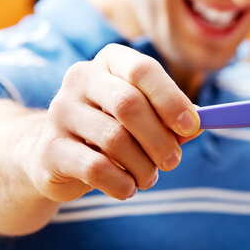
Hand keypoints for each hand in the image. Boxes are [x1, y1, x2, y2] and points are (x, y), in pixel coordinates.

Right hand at [24, 44, 201, 201]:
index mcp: (111, 61)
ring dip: (143, 166)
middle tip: (173, 161)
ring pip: (114, 139)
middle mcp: (81, 78)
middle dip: (159, 139)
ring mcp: (60, 112)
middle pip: (129, 104)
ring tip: (148, 177)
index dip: (171, 99)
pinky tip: (128, 188)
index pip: (143, 69)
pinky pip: (95, 168)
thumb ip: (174, 118)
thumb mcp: (148, 117)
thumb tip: (199, 122)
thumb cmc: (116, 129)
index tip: (192, 126)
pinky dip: (121, 183)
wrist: (59, 154)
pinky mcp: (49, 149)